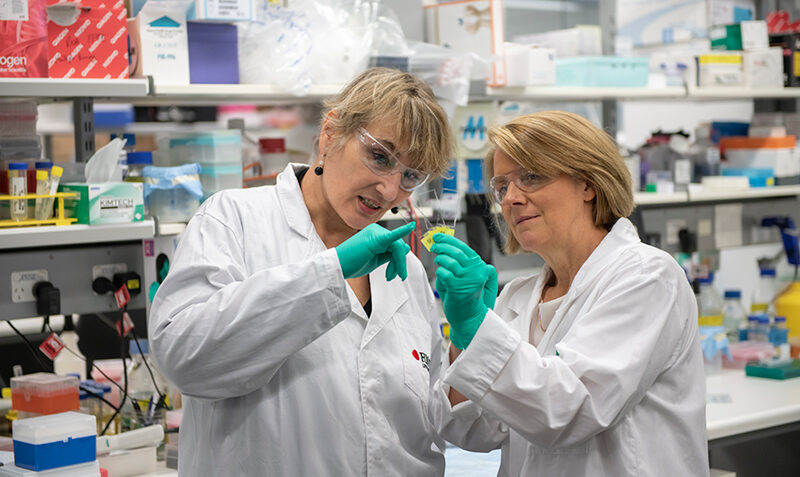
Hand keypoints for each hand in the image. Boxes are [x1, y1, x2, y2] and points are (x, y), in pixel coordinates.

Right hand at [336, 222, 414, 280]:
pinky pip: (392, 235)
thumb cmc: (352, 263)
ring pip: (398, 247)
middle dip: (399, 263)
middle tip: (394, 276)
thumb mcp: (376, 259)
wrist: (337, 266)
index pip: (395, 246)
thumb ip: (390, 255)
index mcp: (376, 235)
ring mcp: (375, 233)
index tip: (394, 274)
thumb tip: (406, 249)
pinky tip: (411, 227)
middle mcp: (376, 231)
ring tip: (390, 275)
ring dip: (398, 263)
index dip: (398, 262)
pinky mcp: (375, 239)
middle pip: (399, 246)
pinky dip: (403, 231)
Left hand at [431, 234, 496, 348]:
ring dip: (440, 259)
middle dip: (442, 246)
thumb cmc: (466, 298)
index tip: (438, 237)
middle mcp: (477, 272)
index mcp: (480, 267)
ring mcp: (468, 280)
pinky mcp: (458, 288)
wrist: (469, 319)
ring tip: (437, 260)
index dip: (450, 240)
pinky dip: (440, 272)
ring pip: (449, 261)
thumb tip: (445, 247)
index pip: (464, 248)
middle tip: (434, 245)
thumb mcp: (466, 277)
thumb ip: (460, 263)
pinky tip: (441, 275)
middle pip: (456, 252)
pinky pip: (444, 273)